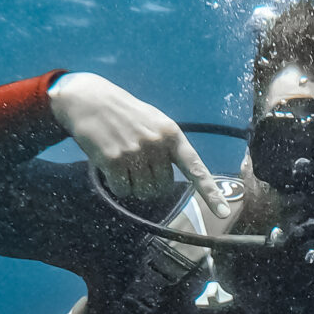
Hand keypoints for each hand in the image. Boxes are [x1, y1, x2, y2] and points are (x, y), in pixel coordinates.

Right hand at [48, 71, 223, 210]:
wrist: (90, 100)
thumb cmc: (126, 115)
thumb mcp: (155, 122)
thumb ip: (168, 147)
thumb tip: (170, 181)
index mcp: (172, 135)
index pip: (196, 168)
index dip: (211, 193)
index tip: (223, 213)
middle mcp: (157, 143)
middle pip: (163, 188)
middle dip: (150, 183)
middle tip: (136, 165)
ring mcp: (135, 152)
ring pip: (143, 192)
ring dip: (132, 186)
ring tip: (123, 162)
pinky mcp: (114, 160)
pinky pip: (122, 190)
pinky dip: (116, 186)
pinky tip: (110, 167)